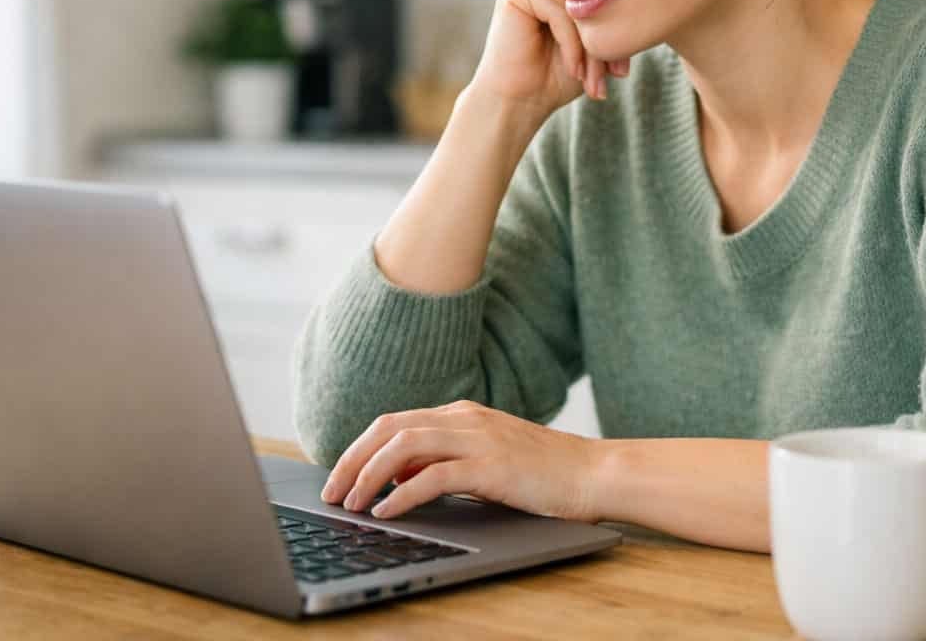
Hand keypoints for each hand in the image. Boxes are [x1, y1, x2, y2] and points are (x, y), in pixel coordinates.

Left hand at [319, 399, 603, 523]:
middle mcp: (465, 418)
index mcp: (461, 414)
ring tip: (351, 504)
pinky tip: (387, 512)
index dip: (359, 448)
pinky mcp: (491, 466)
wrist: (594, 473)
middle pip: (389, 428)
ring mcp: (478, 439)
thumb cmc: (543, 474)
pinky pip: (433, 476)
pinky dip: (402, 494)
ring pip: (403, 445)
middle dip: (352, 460)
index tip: (338, 477)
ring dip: (368, 475)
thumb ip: (444, 462)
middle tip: (331, 492)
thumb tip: (396, 479)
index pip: (394, 422)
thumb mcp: (485, 461)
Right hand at [470, 0, 629, 115]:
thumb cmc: (557, 76)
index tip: (621, 70)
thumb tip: (652, 5)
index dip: (619, 28)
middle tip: (614, 76)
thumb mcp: (598, 47)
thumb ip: (617, 21)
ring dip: (591, 47)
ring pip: (578, 5)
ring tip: (593, 80)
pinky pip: (559, 10)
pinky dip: (572, 44)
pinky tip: (573, 69)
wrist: (518, 102)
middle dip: (606, 40)